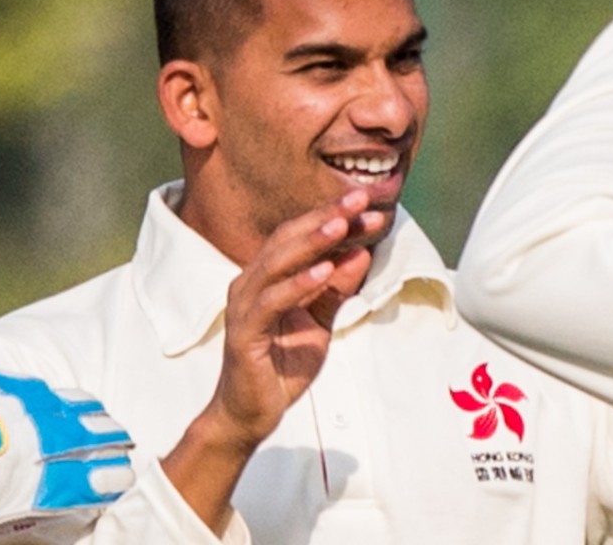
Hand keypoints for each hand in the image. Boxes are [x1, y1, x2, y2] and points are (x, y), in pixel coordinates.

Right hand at [161, 190, 384, 532]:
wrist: (251, 413)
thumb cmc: (281, 366)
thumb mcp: (319, 324)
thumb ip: (336, 291)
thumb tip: (360, 252)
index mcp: (267, 277)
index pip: (301, 237)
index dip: (333, 218)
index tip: (369, 204)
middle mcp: (250, 283)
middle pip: (288, 239)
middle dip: (325, 217)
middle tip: (359, 198)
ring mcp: (244, 306)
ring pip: (277, 263)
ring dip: (312, 242)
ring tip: (342, 225)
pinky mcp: (243, 332)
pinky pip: (271, 302)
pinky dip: (298, 285)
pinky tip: (323, 271)